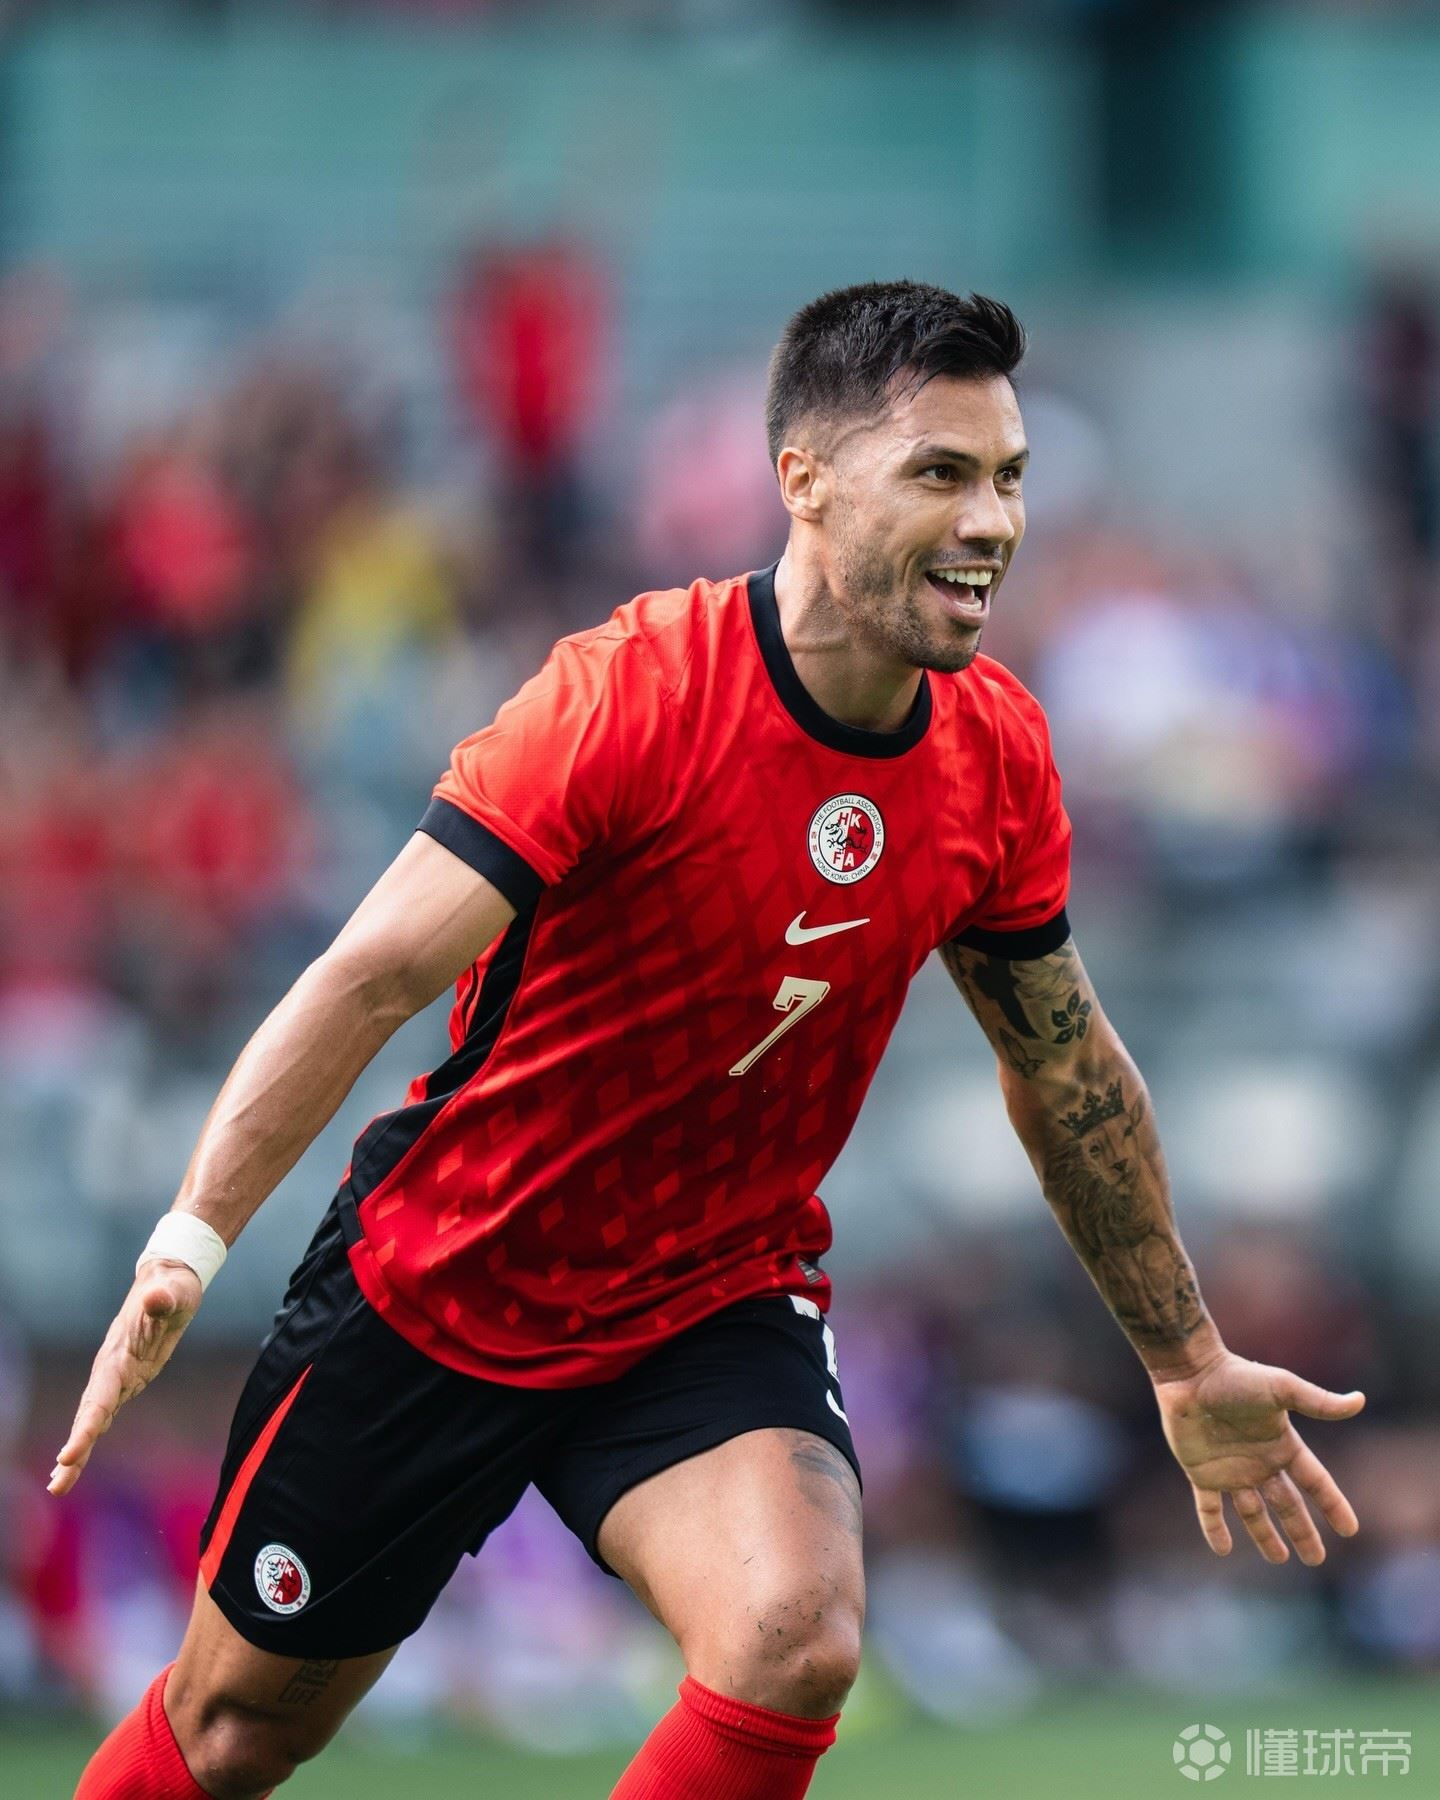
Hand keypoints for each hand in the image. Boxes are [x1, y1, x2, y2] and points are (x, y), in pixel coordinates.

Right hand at [48, 1260, 202, 1496]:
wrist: (167, 1281)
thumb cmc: (173, 1286)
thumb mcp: (174, 1290)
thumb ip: (164, 1297)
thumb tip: (157, 1297)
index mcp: (117, 1356)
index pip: (99, 1398)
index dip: (85, 1427)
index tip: (68, 1455)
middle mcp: (110, 1370)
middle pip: (88, 1415)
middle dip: (74, 1450)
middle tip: (57, 1485)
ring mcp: (116, 1377)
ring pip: (92, 1420)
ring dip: (76, 1452)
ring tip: (57, 1487)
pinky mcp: (126, 1380)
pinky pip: (103, 1415)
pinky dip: (88, 1438)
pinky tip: (74, 1462)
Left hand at [1153, 1350, 1363, 1565]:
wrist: (1189, 1373)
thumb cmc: (1235, 1378)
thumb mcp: (1281, 1388)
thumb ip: (1318, 1401)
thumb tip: (1360, 1401)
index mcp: (1281, 1444)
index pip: (1315, 1481)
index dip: (1333, 1505)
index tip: (1350, 1530)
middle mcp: (1259, 1461)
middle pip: (1287, 1504)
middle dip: (1301, 1531)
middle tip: (1315, 1559)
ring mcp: (1230, 1469)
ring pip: (1252, 1511)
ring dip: (1264, 1535)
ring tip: (1278, 1559)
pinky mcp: (1200, 1473)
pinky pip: (1209, 1508)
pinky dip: (1214, 1528)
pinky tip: (1221, 1549)